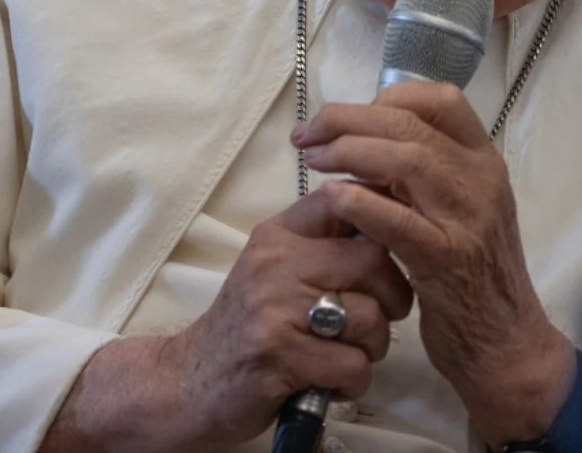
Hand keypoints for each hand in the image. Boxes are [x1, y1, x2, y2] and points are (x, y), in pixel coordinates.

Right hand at [46, 189, 411, 451]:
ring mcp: (275, 310)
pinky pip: (352, 365)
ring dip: (372, 348)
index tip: (389, 252)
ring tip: (346, 354)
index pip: (343, 200)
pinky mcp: (280, 358)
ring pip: (370, 317)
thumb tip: (389, 220)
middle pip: (373, 259)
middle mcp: (276, 264)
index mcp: (279, 235)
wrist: (189, 382)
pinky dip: (352, 382)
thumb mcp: (274, 268)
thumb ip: (321, 244)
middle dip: (393, 295)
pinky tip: (329, 382)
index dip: (382, 220)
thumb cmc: (246, 327)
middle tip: (380, 317)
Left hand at [291, 81, 576, 446]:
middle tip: (307, 135)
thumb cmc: (473, 274)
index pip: (442, 100)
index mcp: (484, 161)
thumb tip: (366, 141)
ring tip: (313, 161)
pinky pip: (398, 220)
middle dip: (349, 120)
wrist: (506, 343)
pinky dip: (359, 202)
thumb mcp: (458, 210)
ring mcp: (467, 218)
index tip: (350, 116)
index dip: (388, 97)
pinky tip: (330, 199)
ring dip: (349, 152)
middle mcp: (480, 180)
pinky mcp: (446, 260)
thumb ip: (425, 175)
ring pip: (407, 160)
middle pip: (410, 124)